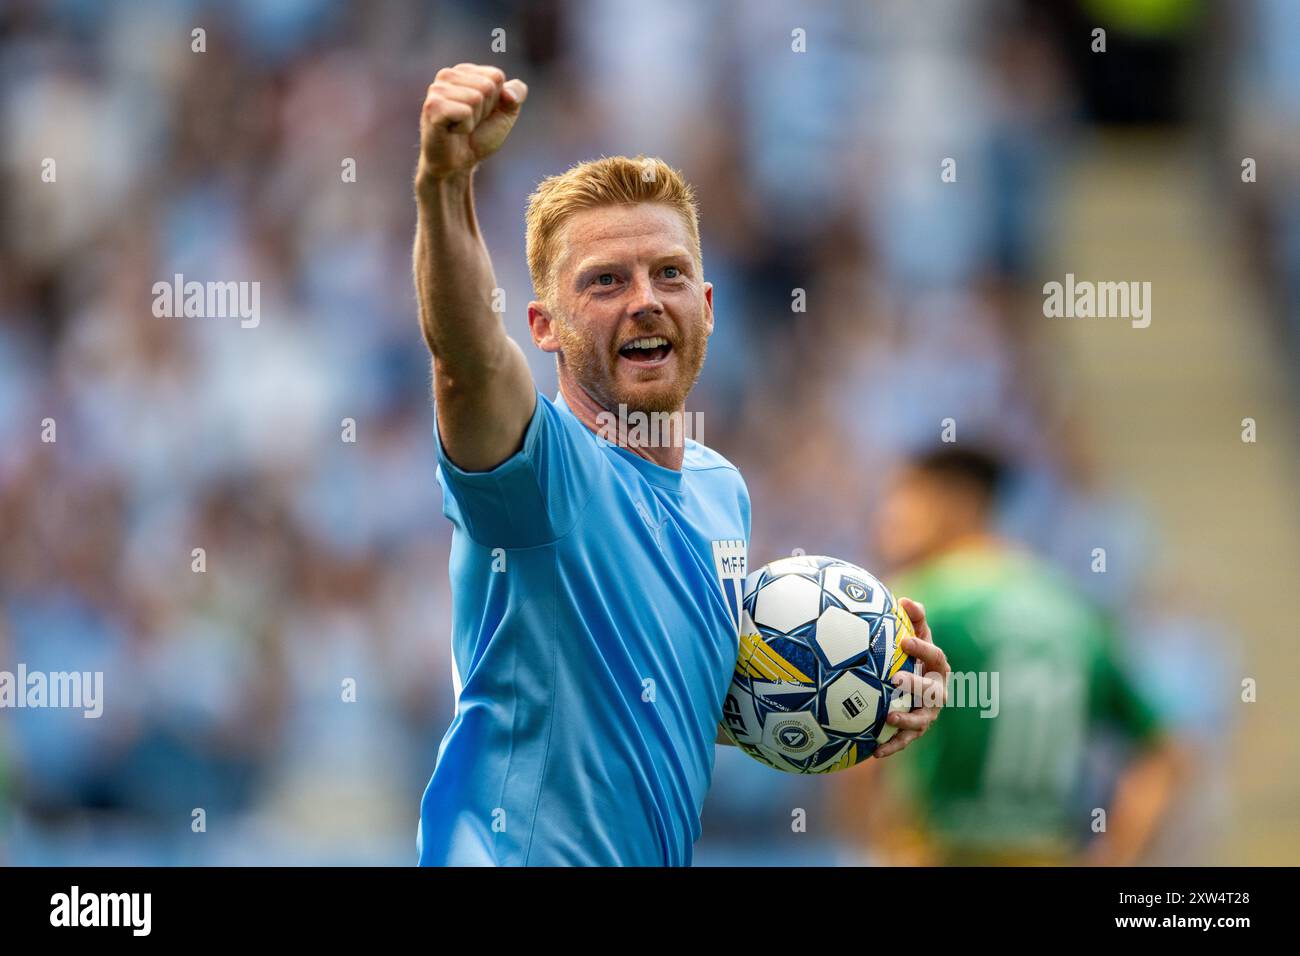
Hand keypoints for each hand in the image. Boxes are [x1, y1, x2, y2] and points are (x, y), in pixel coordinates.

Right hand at [418, 64, 526, 184]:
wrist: (457, 164)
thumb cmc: (478, 137)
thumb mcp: (505, 114)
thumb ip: (516, 96)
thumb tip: (508, 93)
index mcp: (464, 71)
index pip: (496, 76)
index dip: (496, 101)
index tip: (480, 114)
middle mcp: (447, 75)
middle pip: (487, 86)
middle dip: (485, 111)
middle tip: (469, 123)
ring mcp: (437, 89)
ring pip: (476, 98)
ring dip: (474, 120)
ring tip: (460, 126)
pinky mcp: (432, 106)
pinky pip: (465, 112)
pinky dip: (465, 127)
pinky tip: (451, 130)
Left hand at [873, 597, 948, 757]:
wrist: (913, 686)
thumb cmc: (910, 656)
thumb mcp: (913, 637)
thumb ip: (913, 620)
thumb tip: (904, 600)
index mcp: (937, 666)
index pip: (935, 656)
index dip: (922, 648)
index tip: (904, 640)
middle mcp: (937, 691)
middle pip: (932, 690)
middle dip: (916, 684)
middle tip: (896, 678)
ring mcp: (927, 713)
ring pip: (921, 719)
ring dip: (906, 720)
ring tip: (889, 718)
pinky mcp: (915, 730)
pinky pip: (905, 740)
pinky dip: (892, 746)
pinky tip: (875, 752)